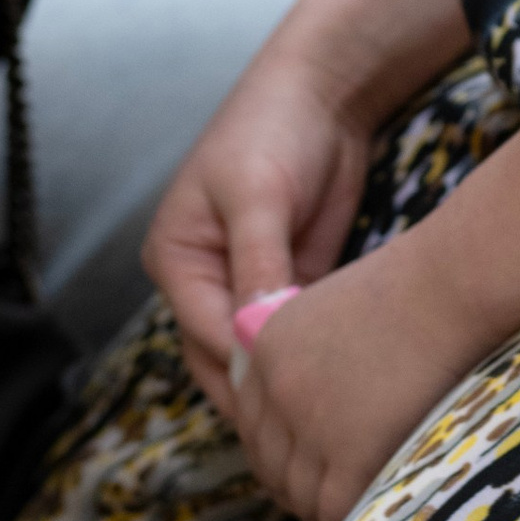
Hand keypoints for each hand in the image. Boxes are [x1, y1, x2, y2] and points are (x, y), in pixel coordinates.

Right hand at [143, 45, 375, 414]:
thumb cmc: (275, 128)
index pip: (204, 331)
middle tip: (308, 429)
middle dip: (261, 389)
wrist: (324, 91)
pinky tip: (343, 382)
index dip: (244, 366)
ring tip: (324, 418)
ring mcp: (247, 285)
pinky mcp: (290, 283)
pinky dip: (311, 357)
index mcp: (176, 258)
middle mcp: (203, 280)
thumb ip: (256, 262)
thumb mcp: (257, 194)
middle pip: (224, 355)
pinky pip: (294, 334)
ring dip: (286, 380)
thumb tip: (256, 331)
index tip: (288, 399)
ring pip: (259, 353)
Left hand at [226, 228, 480, 520]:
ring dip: (319, 508)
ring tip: (350, 512)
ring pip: (297, 493)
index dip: (277, 452)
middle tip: (327, 497)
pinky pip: (332, 508)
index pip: (252, 422)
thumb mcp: (337, 309)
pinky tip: (366, 517)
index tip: (304, 466)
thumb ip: (311, 353)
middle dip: (294, 486)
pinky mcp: (348, 452)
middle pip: (268, 463)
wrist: (450, 287)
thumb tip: (322, 401)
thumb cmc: (416, 289)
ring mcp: (309, 423)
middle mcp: (276, 389)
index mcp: (265, 348)